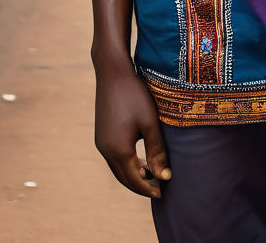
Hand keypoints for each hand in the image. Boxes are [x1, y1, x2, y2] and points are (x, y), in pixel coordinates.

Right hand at [94, 62, 170, 198]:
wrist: (112, 72)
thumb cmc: (135, 95)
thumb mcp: (150, 123)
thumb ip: (157, 152)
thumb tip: (164, 176)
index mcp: (118, 150)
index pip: (135, 181)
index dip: (149, 189)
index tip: (163, 194)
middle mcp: (106, 150)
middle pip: (124, 178)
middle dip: (141, 185)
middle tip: (159, 187)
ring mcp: (101, 143)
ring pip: (118, 168)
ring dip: (133, 175)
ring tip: (151, 175)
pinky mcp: (101, 135)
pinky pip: (113, 158)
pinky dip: (126, 164)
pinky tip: (139, 160)